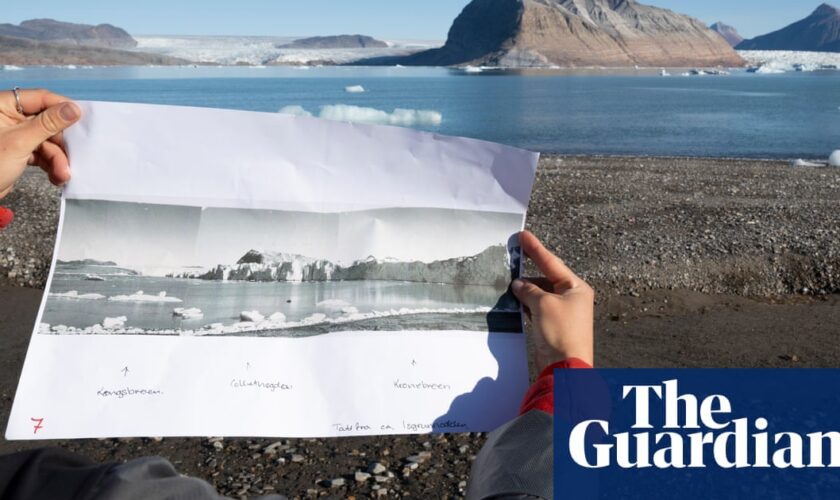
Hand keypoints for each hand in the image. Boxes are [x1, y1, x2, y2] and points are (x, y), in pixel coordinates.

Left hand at [0, 88, 80, 198]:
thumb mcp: (19, 143)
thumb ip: (48, 124)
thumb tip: (73, 108)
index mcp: (3, 105)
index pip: (40, 98)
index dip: (62, 108)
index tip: (82, 120)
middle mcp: (10, 117)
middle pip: (47, 122)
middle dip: (61, 143)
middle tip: (74, 156)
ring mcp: (15, 135)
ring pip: (47, 141)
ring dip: (58, 159)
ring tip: (63, 175)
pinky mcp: (19, 152)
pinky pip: (42, 154)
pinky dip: (51, 165)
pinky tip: (57, 177)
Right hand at [511, 231, 594, 370]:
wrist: (564, 366)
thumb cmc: (560, 332)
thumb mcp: (543, 304)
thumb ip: (529, 290)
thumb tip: (518, 284)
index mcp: (576, 288)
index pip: (552, 263)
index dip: (536, 249)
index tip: (523, 236)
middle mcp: (572, 298)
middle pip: (546, 278)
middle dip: (528, 273)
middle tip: (511, 259)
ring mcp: (563, 313)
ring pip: (540, 294)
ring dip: (526, 290)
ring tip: (508, 284)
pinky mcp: (553, 326)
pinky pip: (537, 308)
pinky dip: (526, 304)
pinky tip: (514, 301)